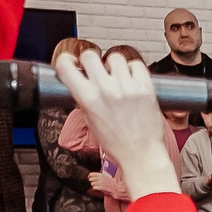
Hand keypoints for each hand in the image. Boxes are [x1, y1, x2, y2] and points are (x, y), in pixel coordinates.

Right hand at [55, 44, 174, 199]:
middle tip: (98, 71)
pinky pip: (136, 64)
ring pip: (115, 57)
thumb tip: (81, 78)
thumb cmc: (117, 143)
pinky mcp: (145, 88)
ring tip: (119, 79)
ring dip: (115, 66)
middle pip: (90, 55)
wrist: (141, 155)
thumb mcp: (90, 120)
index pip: (66, 66)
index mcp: (88, 99)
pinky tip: (133, 81)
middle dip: (92, 62)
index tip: (72, 62)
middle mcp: (106, 90)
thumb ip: (84, 97)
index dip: (66, 61)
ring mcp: (127, 87)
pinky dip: (134, 70)